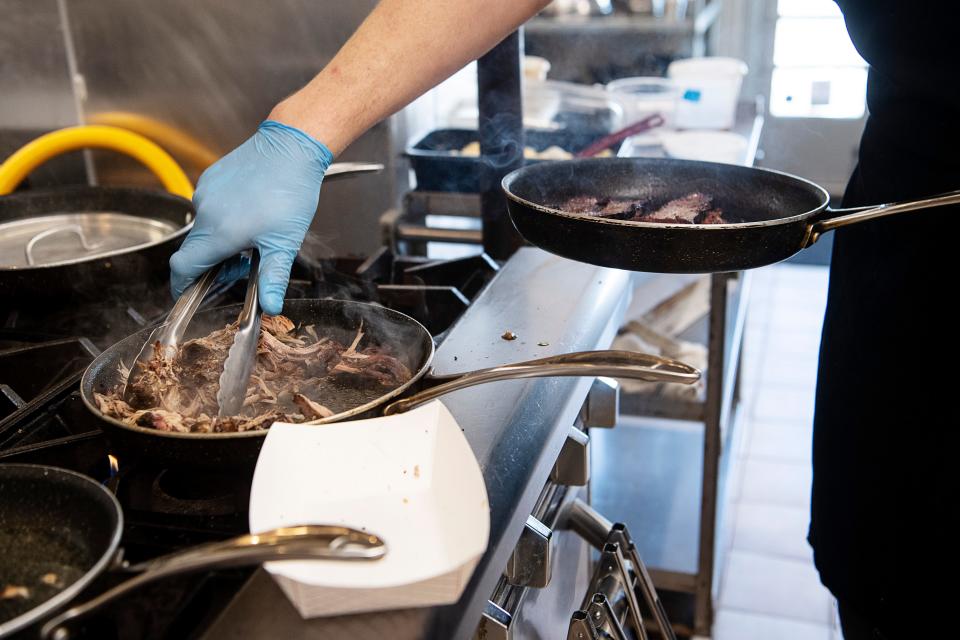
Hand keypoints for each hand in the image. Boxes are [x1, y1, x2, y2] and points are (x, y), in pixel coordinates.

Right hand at [169, 120, 332, 314]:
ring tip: (253, 236)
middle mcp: (205, 213)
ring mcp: (205, 193)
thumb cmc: (290, 192)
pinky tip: (249, 213)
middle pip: (195, 251)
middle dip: (214, 265)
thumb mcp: (285, 242)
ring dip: (220, 241)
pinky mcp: (210, 179)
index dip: (181, 286)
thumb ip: (273, 278)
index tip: (187, 295)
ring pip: (203, 229)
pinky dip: (223, 219)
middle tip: (245, 264)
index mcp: (219, 233)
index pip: (183, 268)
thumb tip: (270, 307)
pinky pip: (209, 207)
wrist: (291, 147)